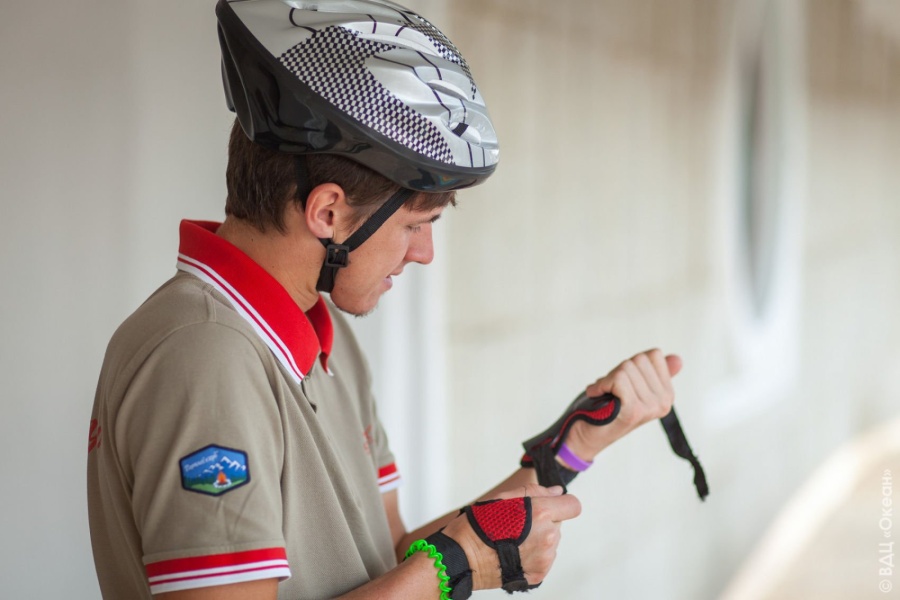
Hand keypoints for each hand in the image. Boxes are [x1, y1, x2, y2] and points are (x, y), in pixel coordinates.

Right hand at [442, 484, 580, 589]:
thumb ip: (535, 492)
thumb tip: (556, 493)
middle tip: (520, 523)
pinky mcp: (539, 574)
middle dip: (544, 521)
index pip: (572, 506)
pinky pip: (544, 559)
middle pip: (558, 524)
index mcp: (541, 514)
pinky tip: (514, 551)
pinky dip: (534, 554)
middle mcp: (548, 537)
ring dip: (539, 538)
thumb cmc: (479, 526)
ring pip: (552, 542)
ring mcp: (545, 558)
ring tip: (514, 539)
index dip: (563, 504)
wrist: (464, 557)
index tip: (552, 506)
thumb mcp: (503, 498)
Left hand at [563, 349, 681, 463]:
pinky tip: (597, 395)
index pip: (653, 355)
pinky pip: (618, 379)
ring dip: (607, 379)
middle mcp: (663, 402)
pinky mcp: (634, 410)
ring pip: (626, 368)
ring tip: (605, 395)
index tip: (623, 382)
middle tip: (612, 390)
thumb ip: (655, 373)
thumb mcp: (634, 386)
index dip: (632, 364)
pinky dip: (601, 384)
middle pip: (639, 360)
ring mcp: (650, 407)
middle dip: (619, 371)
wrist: (588, 436)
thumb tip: (677, 359)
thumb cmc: (608, 408)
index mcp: (667, 394)